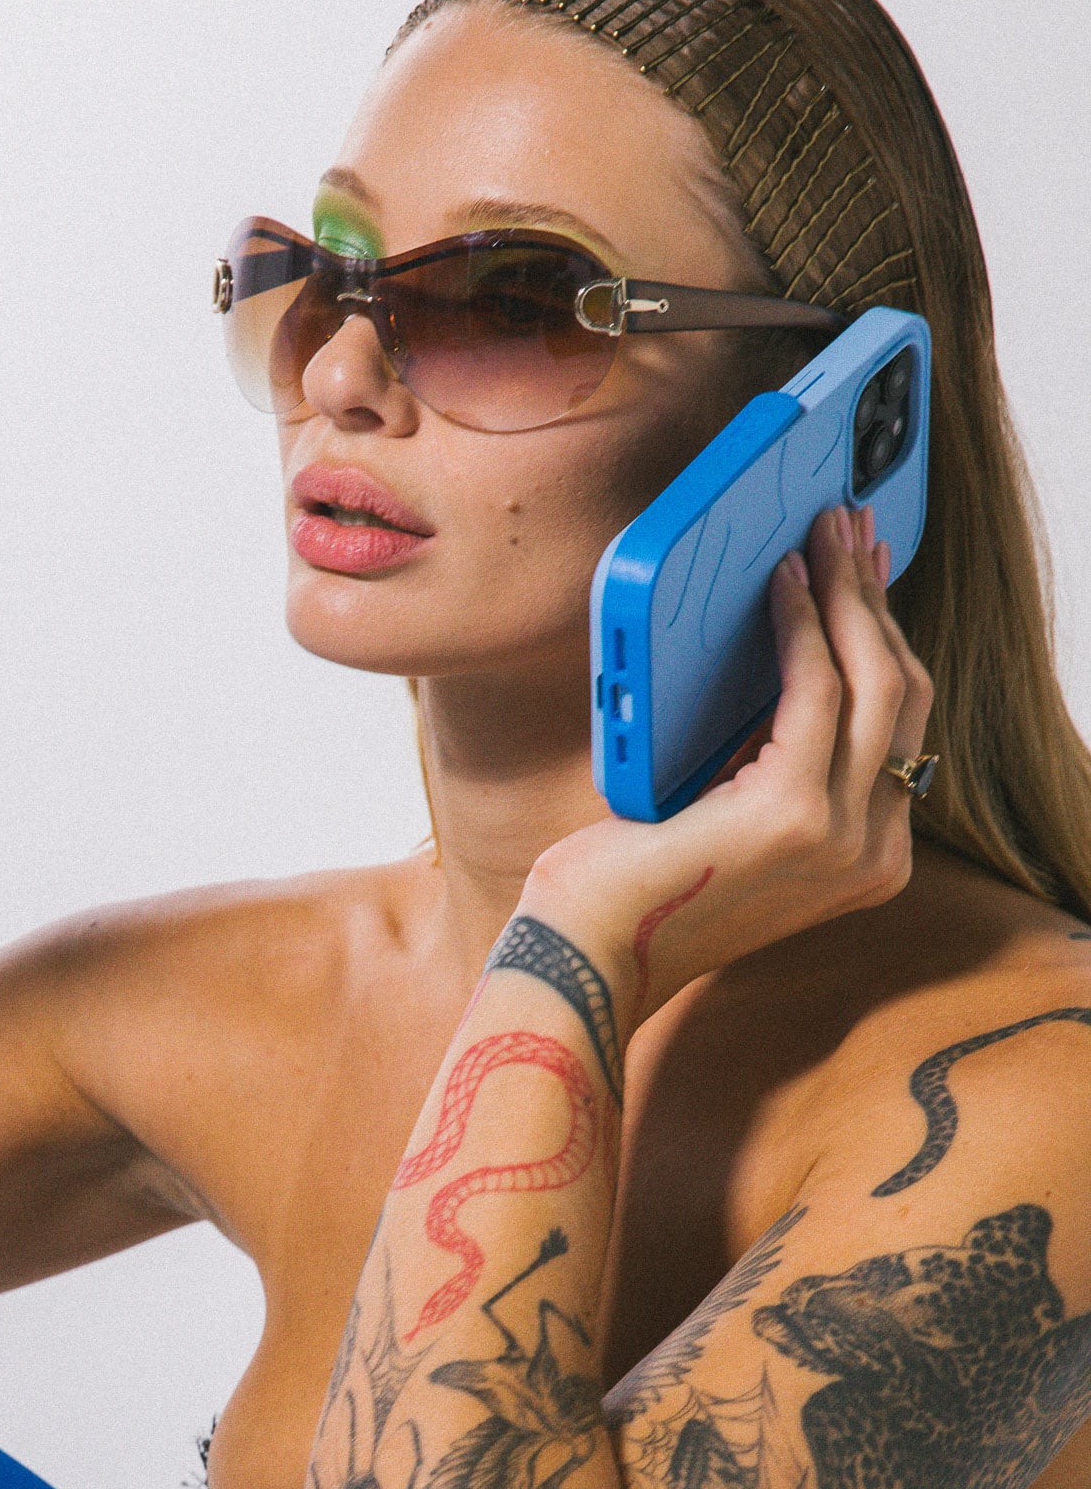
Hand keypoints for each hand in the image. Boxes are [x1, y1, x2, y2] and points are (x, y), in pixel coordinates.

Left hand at [524, 500, 933, 1026]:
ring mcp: (842, 838)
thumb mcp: (725, 816)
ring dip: (850, 594)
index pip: (896, 728)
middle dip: (876, 601)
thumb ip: (770, 758)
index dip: (886, 639)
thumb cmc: (633, 889)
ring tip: (823, 535)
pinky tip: (781, 582)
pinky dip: (802, 624)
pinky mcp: (794, 814)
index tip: (866, 576)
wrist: (587, 957)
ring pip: (877, 681)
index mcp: (865, 858)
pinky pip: (816, 689)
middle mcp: (871, 853)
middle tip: (848, 531)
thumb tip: (786, 650)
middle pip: (901, 694)